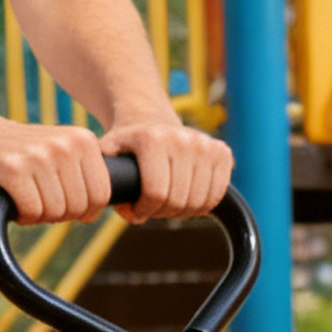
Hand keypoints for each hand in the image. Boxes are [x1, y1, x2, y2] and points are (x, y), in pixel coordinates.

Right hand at [0, 110, 112, 223]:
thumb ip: (83, 179)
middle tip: (35, 194)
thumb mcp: (59, 156)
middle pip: (78, 208)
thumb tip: (93, 214)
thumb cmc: (16, 154)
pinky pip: (32, 212)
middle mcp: (64, 145)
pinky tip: (9, 195)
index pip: (100, 196)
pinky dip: (21, 214)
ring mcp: (38, 155)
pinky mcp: (11, 168)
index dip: (81, 209)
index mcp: (82, 141)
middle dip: (57, 212)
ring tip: (21, 191)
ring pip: (55, 212)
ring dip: (37, 213)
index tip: (59, 197)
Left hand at [99, 117, 234, 220]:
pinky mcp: (222, 152)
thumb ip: (109, 182)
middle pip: (178, 201)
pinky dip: (202, 206)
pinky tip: (187, 199)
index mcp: (153, 139)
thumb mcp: (110, 154)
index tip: (137, 210)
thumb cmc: (130, 144)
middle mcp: (183, 138)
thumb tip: (131, 213)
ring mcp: (206, 145)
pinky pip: (216, 196)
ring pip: (199, 203)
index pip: (156, 193)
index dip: (145, 210)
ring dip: (183, 212)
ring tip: (169, 205)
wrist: (151, 119)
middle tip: (153, 208)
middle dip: (163, 212)